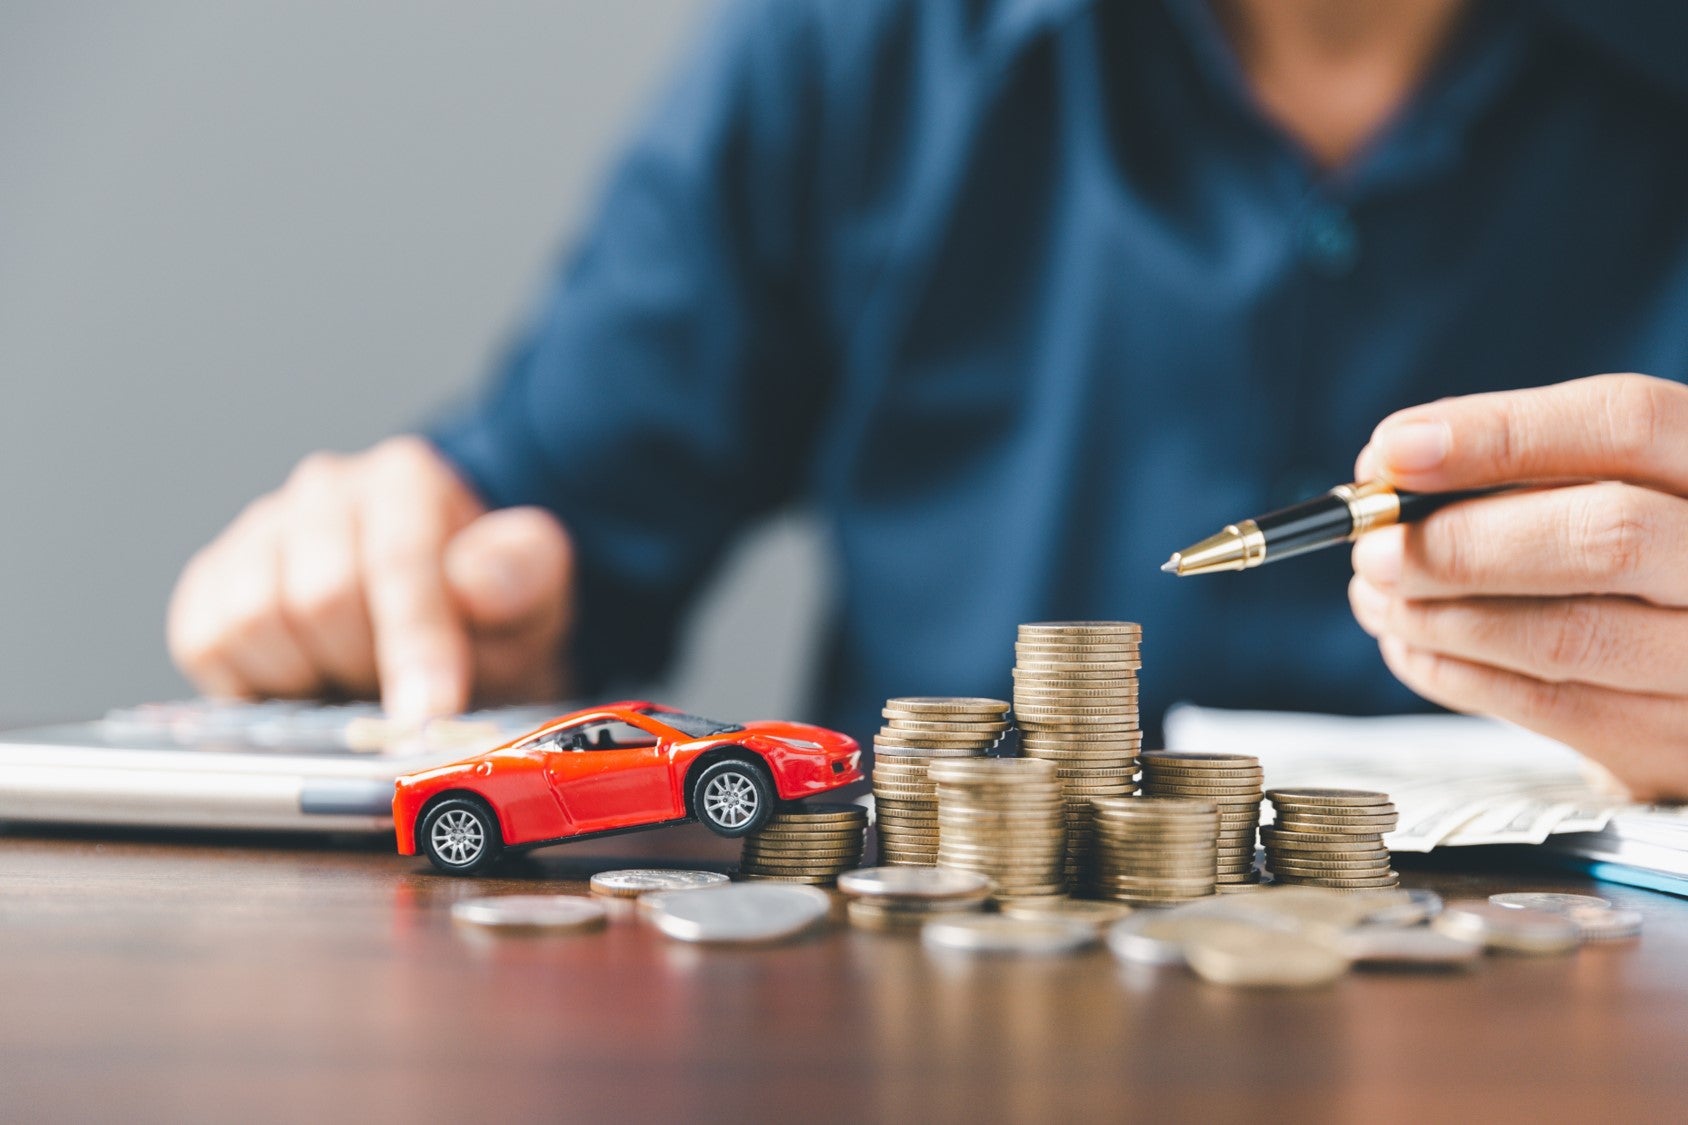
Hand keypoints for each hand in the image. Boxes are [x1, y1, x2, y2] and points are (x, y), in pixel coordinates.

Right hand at [168, 436, 573, 718]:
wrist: (446, 629)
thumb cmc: (488, 613)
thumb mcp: (534, 596)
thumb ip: (520, 575)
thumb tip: (472, 580)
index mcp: (404, 479)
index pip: (397, 558)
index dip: (414, 643)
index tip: (429, 710)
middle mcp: (323, 492)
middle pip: (319, 598)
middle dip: (368, 666)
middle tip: (404, 690)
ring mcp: (259, 533)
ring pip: (253, 623)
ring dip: (312, 677)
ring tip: (358, 679)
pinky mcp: (209, 584)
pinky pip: (207, 644)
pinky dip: (255, 685)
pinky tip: (307, 684)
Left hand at [1347, 373, 1687, 800]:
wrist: (1685, 677)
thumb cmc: (1628, 560)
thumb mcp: (1603, 488)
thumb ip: (1518, 471)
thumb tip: (1386, 468)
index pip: (1625, 423)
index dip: (1497, 433)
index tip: (1390, 451)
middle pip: (1607, 537)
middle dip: (1463, 543)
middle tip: (1374, 549)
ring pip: (1568, 636)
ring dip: (1440, 616)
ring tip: (1377, 596)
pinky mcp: (1673, 743)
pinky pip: (1547, 708)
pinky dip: (1452, 672)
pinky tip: (1409, 645)